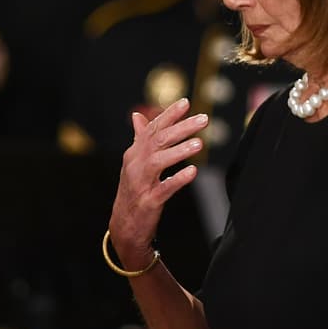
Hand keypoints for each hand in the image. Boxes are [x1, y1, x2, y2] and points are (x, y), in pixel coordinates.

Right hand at [107, 97, 206, 268]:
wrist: (124, 225)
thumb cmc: (133, 191)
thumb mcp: (134, 163)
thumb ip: (139, 139)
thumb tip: (137, 116)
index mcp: (134, 153)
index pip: (152, 128)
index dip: (169, 114)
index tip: (186, 102)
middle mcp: (135, 164)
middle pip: (158, 141)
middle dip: (181, 128)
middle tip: (203, 119)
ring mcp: (140, 183)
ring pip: (158, 161)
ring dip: (179, 151)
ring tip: (199, 144)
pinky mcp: (148, 201)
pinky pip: (164, 188)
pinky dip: (177, 179)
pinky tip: (192, 172)